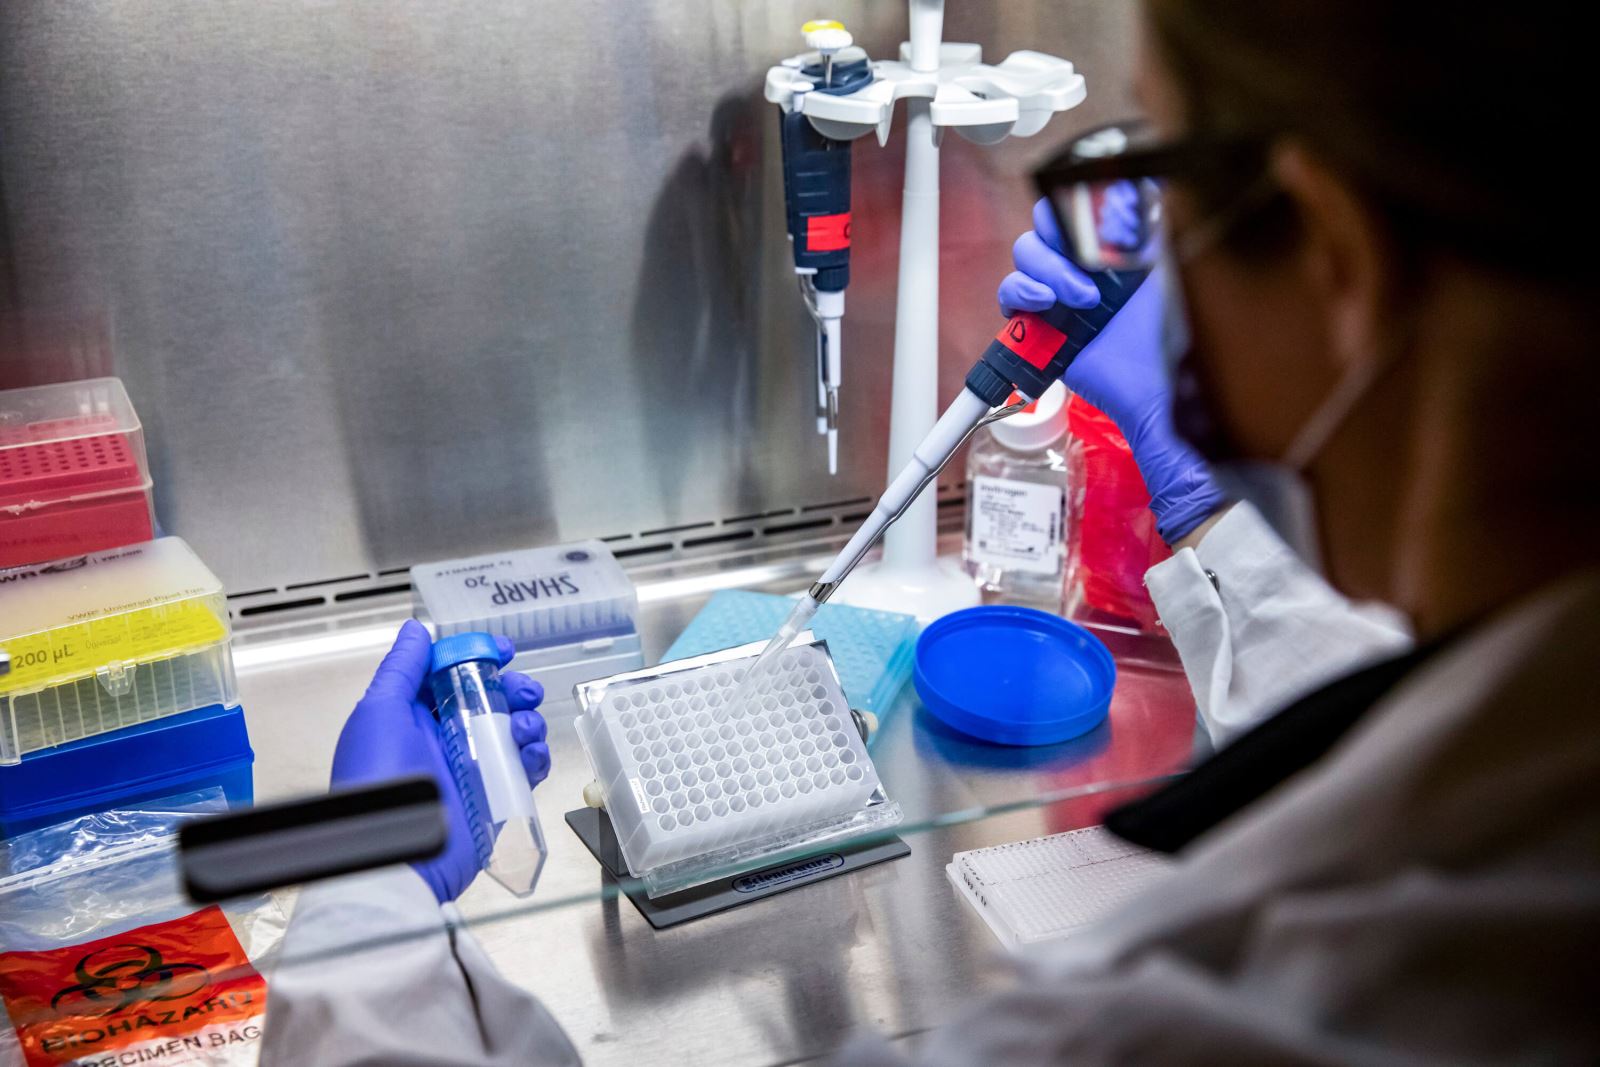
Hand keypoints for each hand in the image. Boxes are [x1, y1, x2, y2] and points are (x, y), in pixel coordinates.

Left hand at [331, 620, 550, 902]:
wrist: (398, 857)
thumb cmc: (380, 784)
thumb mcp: (381, 712)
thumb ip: (403, 669)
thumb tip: (417, 630)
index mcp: (410, 715)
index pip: (449, 674)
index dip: (478, 657)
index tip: (502, 650)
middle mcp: (441, 738)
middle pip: (489, 699)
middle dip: (513, 689)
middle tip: (524, 691)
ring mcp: (469, 767)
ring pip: (512, 730)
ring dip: (528, 721)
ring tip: (525, 729)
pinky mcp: (493, 796)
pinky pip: (524, 768)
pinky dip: (534, 757)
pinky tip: (530, 756)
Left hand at [997, 198, 1226, 543]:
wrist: (1212, 327)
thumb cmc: (1168, 368)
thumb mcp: (1152, 410)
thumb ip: (1155, 452)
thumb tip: (1180, 507)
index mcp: (1060, 324)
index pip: (1016, 302)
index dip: (1023, 296)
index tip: (1045, 305)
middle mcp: (1069, 286)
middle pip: (1027, 259)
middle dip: (1045, 273)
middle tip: (1079, 293)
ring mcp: (1092, 251)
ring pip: (1050, 226)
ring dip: (1068, 238)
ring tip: (1101, 255)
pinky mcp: (1121, 223)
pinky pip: (1092, 195)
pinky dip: (1101, 197)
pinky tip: (1125, 218)